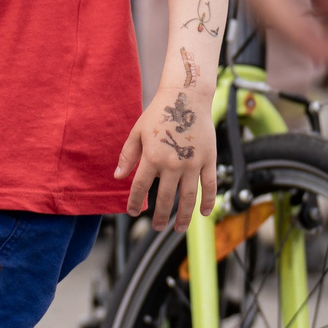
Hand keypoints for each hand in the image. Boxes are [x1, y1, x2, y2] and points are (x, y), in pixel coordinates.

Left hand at [117, 86, 216, 229]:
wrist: (187, 97)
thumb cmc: (158, 114)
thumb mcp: (137, 132)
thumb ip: (128, 156)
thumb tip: (118, 177)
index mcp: (152, 157)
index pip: (140, 187)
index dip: (134, 202)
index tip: (132, 213)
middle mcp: (172, 164)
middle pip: (165, 198)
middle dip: (159, 217)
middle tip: (156, 227)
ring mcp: (192, 163)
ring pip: (188, 198)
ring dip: (183, 217)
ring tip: (178, 229)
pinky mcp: (209, 160)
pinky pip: (209, 186)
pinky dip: (208, 201)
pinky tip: (204, 214)